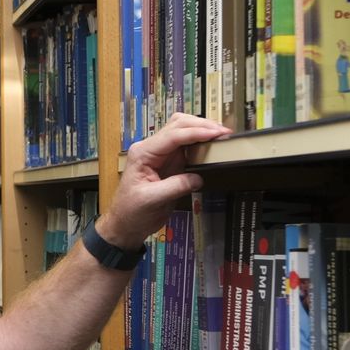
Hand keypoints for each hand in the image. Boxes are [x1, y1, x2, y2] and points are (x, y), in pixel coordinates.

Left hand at [99, 113, 230, 247]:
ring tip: (221, 136)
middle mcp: (151, 148)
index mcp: (143, 153)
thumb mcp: (152, 200)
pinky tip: (212, 145)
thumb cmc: (132, 212)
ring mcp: (161, 154)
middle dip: (201, 125)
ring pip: (183, 131)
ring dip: (202, 130)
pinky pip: (187, 146)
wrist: (126, 224)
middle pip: (178, 125)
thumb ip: (175, 187)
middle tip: (223, 133)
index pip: (172, 135)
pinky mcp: (170, 162)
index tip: (216, 134)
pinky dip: (200, 141)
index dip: (196, 132)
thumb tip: (198, 178)